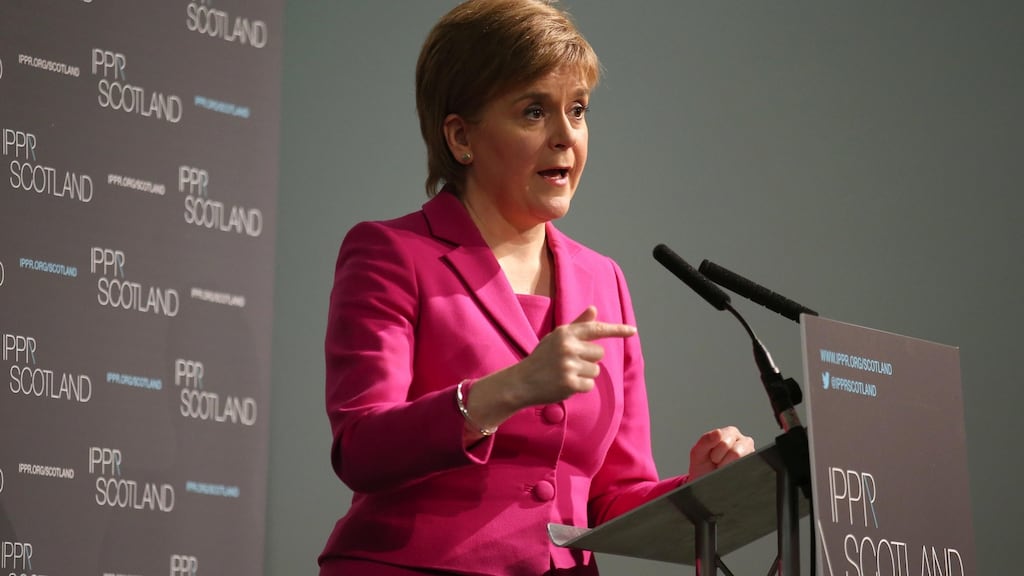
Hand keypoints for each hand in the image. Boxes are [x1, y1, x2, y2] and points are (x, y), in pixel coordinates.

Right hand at [509, 305, 636, 406]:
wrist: (520, 382)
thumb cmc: (541, 358)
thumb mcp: (556, 338)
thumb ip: (577, 325)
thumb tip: (594, 309)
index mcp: (565, 333)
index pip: (596, 329)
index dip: (616, 330)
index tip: (632, 330)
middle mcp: (568, 347)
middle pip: (599, 354)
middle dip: (589, 360)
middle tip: (569, 364)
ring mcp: (569, 365)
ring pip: (595, 371)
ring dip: (584, 375)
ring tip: (565, 374)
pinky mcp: (570, 383)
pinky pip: (589, 386)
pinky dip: (580, 387)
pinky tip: (565, 385)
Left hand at [687, 426, 754, 479]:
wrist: (705, 483)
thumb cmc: (702, 465)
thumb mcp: (698, 452)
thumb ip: (706, 440)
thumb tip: (718, 432)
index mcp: (730, 433)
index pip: (725, 443)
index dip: (716, 454)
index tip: (712, 457)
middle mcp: (743, 441)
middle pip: (736, 453)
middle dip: (722, 462)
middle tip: (717, 464)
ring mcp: (750, 455)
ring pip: (742, 462)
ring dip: (729, 468)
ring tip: (724, 468)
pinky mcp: (753, 466)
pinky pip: (747, 470)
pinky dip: (735, 474)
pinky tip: (731, 472)